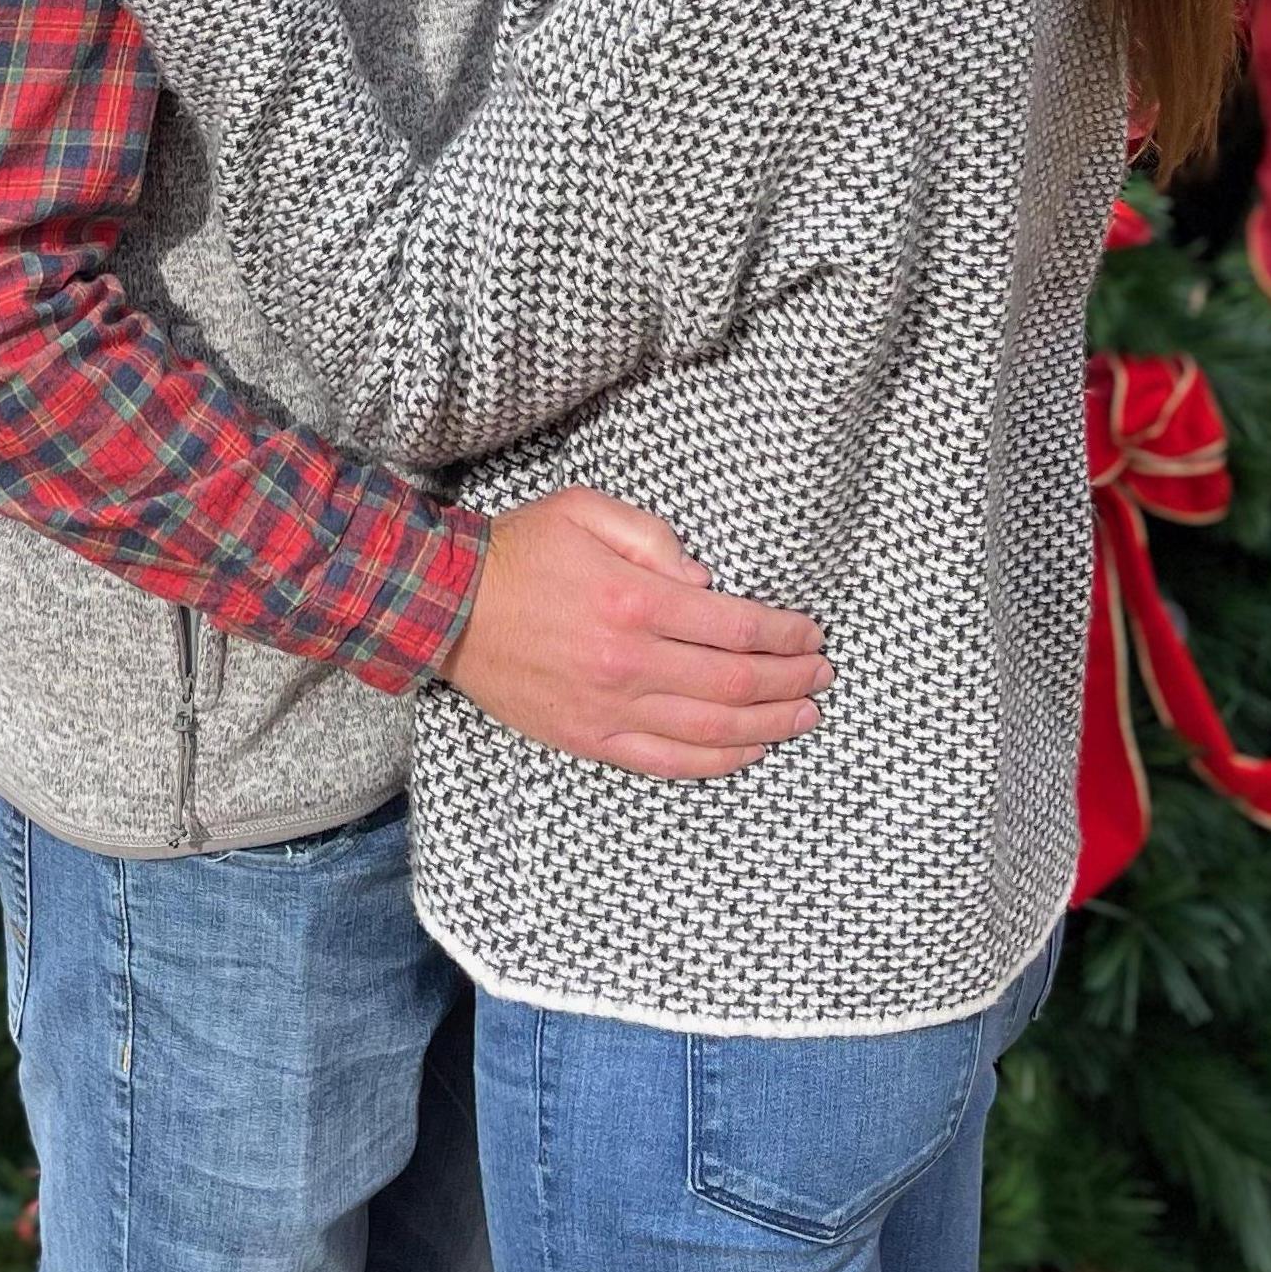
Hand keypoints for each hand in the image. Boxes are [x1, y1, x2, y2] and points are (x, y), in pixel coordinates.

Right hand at [444, 489, 830, 779]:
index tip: (812, 635)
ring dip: (770, 725)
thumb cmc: (521, 552)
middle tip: (822, 675)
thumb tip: (704, 581)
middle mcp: (628, 660)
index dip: (785, 634)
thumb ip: (653, 537)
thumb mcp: (585, 510)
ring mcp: (610, 707)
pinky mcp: (591, 738)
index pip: (735, 626)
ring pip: (712, 729)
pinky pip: (669, 761)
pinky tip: (751, 751)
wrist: (448, 607)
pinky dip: (718, 761)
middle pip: (735, 682)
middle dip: (791, 680)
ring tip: (805, 716)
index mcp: (632, 599)